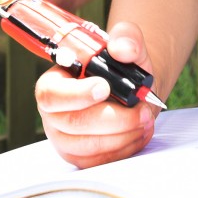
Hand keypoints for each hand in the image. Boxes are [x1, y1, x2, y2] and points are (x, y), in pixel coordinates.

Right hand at [36, 20, 160, 167]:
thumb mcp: (128, 42)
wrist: (132, 90)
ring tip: (146, 119)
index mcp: (55, 82)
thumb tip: (122, 48)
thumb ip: (126, 37)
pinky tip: (140, 132)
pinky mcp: (80, 157)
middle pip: (74, 123)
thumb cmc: (122, 66)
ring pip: (88, 146)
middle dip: (114, 119)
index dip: (77, 94)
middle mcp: (54, 113)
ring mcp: (64, 139)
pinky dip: (125, 148)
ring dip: (123, 135)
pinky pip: (99, 161)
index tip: (105, 88)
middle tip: (142, 110)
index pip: (51, 94)